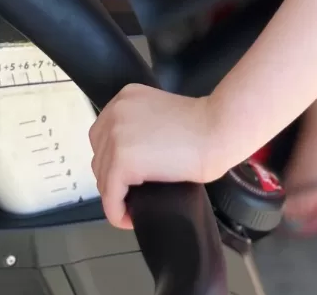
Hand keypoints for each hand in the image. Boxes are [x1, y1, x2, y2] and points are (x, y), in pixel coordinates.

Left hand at [89, 86, 220, 227]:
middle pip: (99, 156)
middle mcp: (115, 112)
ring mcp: (116, 135)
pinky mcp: (122, 160)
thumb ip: (140, 127)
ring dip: (116, 195)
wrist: (216, 130)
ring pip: (102, 178)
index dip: (112, 161)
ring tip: (134, 205)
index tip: (128, 178)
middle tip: (133, 193)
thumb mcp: (159, 115)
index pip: (102, 136)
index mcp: (124, 98)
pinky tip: (131, 218)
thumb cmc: (201, 125)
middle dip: (113, 178)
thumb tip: (130, 159)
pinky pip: (110, 197)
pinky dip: (117, 212)